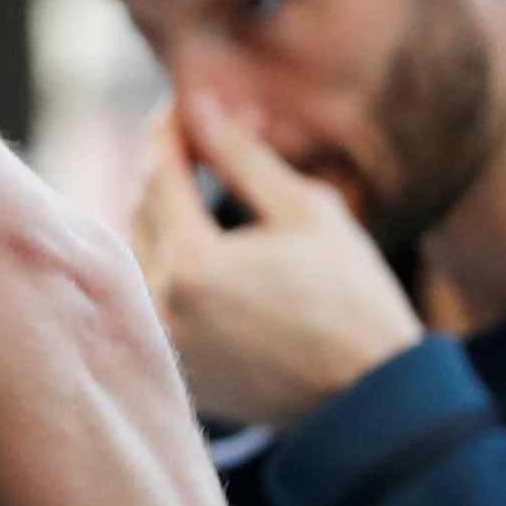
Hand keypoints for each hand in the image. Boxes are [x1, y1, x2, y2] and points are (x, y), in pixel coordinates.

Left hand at [130, 97, 424, 427]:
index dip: (170, 131)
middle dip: (168, 170)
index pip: (159, 172)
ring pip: (139, 252)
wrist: (366, 398)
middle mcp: (161, 306)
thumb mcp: (307, 212)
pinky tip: (200, 247)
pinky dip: (166, 262)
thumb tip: (204, 107)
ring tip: (201, 192)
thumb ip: (244, 157)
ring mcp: (162, 341)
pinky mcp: (173, 365)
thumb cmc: (351, 298)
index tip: (185, 107)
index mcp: (193, 264)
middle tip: (204, 143)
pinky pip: (150, 295)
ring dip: (161, 216)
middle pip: (141, 210)